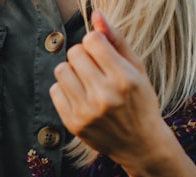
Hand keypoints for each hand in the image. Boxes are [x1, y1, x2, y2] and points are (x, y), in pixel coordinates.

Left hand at [48, 10, 172, 169]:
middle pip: (75, 52)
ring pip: (61, 70)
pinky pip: (55, 90)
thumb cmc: (140, 101)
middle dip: (83, 55)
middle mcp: (104, 95)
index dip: (96, 43)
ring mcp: (87, 111)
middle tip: (95, 69)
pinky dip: (65, 88)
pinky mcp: (73, 123)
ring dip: (71, 71)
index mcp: (124, 78)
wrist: (139, 144)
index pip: (92, 40)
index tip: (103, 54)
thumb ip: (116, 40)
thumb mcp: (136, 68)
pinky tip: (79, 95)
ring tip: (86, 81)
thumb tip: (96, 14)